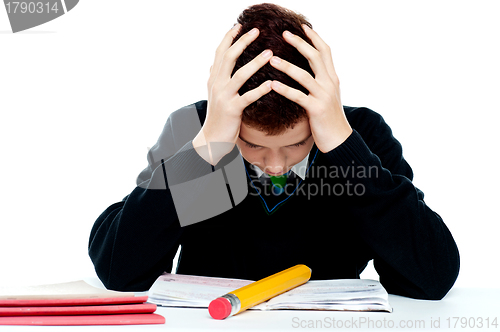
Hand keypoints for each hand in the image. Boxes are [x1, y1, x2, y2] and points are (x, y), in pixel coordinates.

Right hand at [193, 25, 272, 164]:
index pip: (220, 53)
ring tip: (269, 53)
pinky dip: (260, 90)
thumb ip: (215, 78)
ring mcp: (224, 97)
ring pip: (240, 75)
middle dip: (242, 42)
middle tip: (256, 30)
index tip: (239, 25)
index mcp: (214, 78)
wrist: (211, 139)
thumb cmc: (218, 116)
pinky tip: (271, 84)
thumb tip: (213, 64)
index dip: (229, 38)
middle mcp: (216, 84)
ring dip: (255, 62)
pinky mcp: (232, 110)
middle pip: (229, 58)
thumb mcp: (214, 94)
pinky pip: (248, 98)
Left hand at [269, 25, 351, 152]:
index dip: (314, 37)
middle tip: (284, 33)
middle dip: (300, 43)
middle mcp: (330, 83)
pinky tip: (273, 85)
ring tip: (271, 59)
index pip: (325, 51)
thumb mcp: (327, 95)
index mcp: (332, 77)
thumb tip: (310, 68)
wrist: (339, 139)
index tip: (302, 26)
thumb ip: (320, 80)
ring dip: (287, 66)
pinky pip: (298, 97)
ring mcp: (324, 96)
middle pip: (315, 57)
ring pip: (304, 76)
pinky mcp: (317, 109)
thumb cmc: (328, 117)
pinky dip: (285, 90)